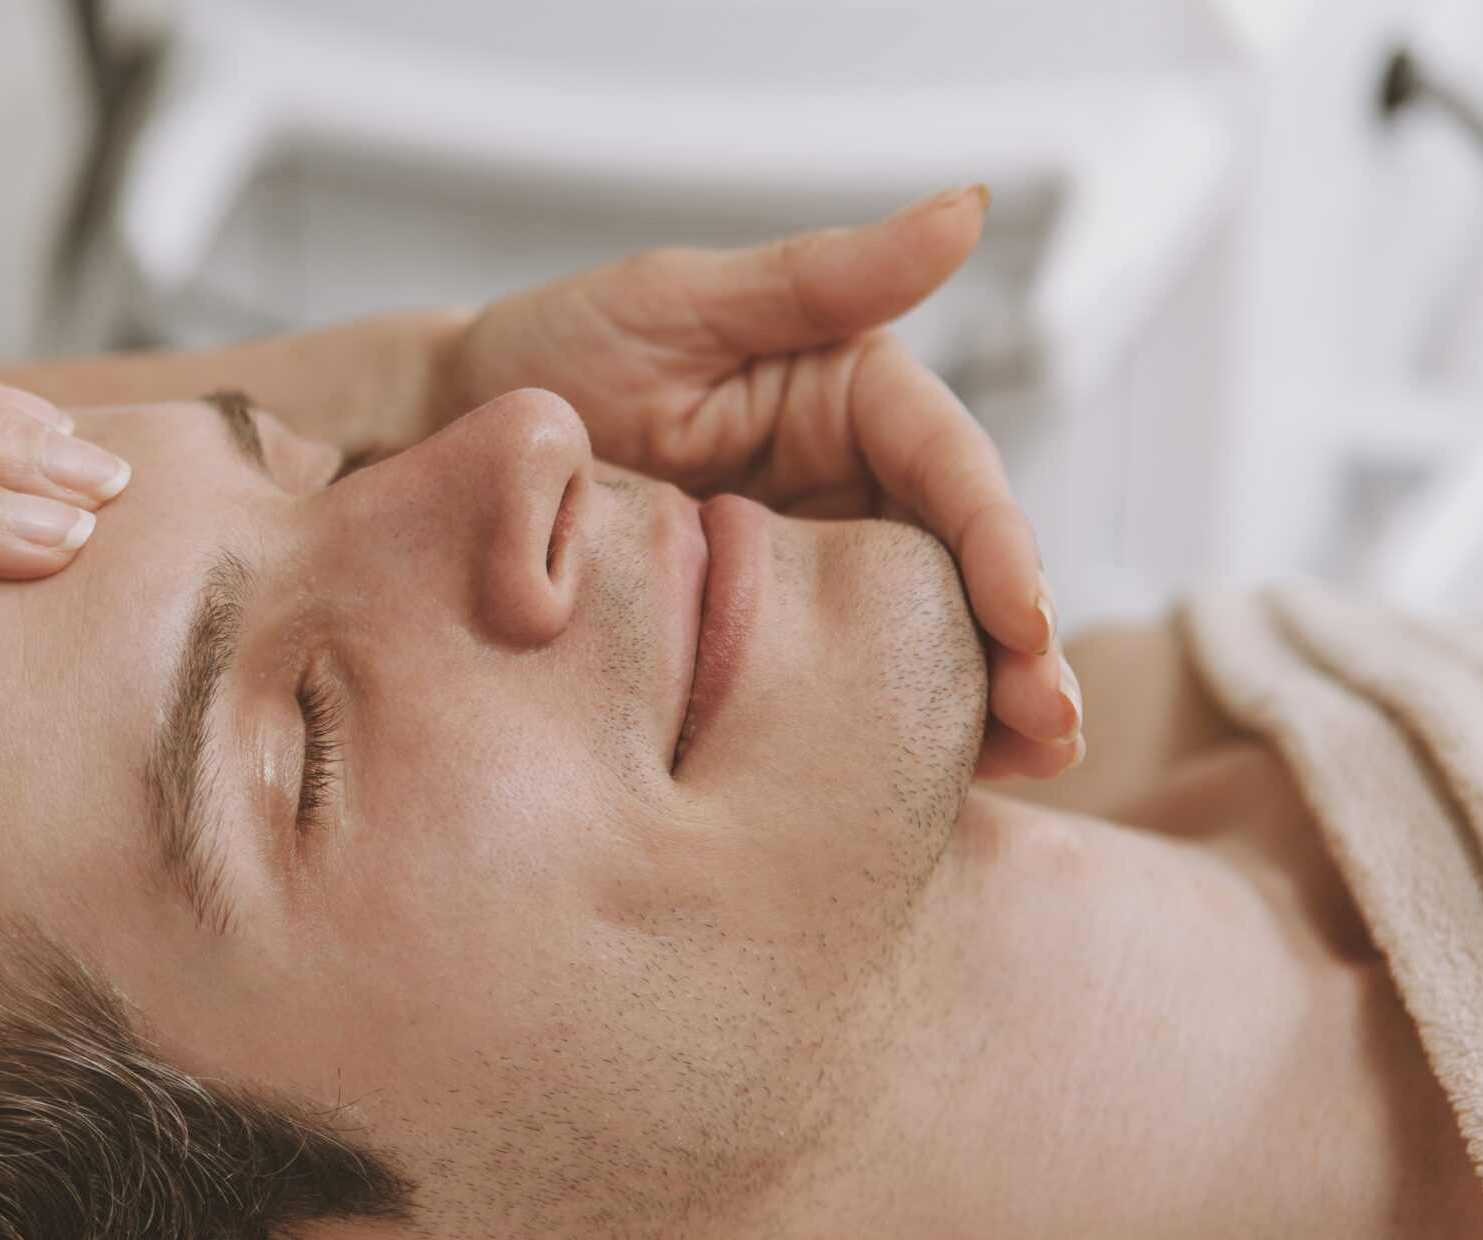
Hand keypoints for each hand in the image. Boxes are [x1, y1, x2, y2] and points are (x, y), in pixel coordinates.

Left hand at [439, 190, 1080, 778]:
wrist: (433, 452)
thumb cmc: (545, 361)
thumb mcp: (677, 304)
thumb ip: (823, 277)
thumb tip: (970, 210)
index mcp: (848, 396)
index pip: (952, 469)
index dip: (1000, 543)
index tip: (1025, 616)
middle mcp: (848, 485)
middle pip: (962, 567)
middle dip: (1017, 645)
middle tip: (1049, 724)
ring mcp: (807, 574)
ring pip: (922, 638)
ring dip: (983, 703)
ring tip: (1029, 765)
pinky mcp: (758, 645)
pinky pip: (841, 689)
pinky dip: (898, 733)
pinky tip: (947, 786)